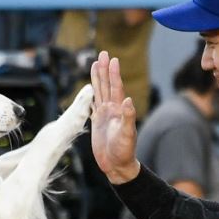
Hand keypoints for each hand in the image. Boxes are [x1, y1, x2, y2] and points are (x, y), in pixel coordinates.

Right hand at [90, 51, 139, 183]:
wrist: (117, 166)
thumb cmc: (124, 152)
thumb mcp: (127, 135)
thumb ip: (128, 118)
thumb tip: (128, 100)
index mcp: (119, 110)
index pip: (116, 88)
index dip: (114, 74)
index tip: (112, 59)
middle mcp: (112, 110)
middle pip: (107, 85)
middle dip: (104, 69)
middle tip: (102, 53)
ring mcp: (104, 115)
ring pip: (99, 92)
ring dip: (97, 78)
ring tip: (95, 64)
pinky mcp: (97, 122)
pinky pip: (92, 104)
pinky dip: (90, 94)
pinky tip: (90, 87)